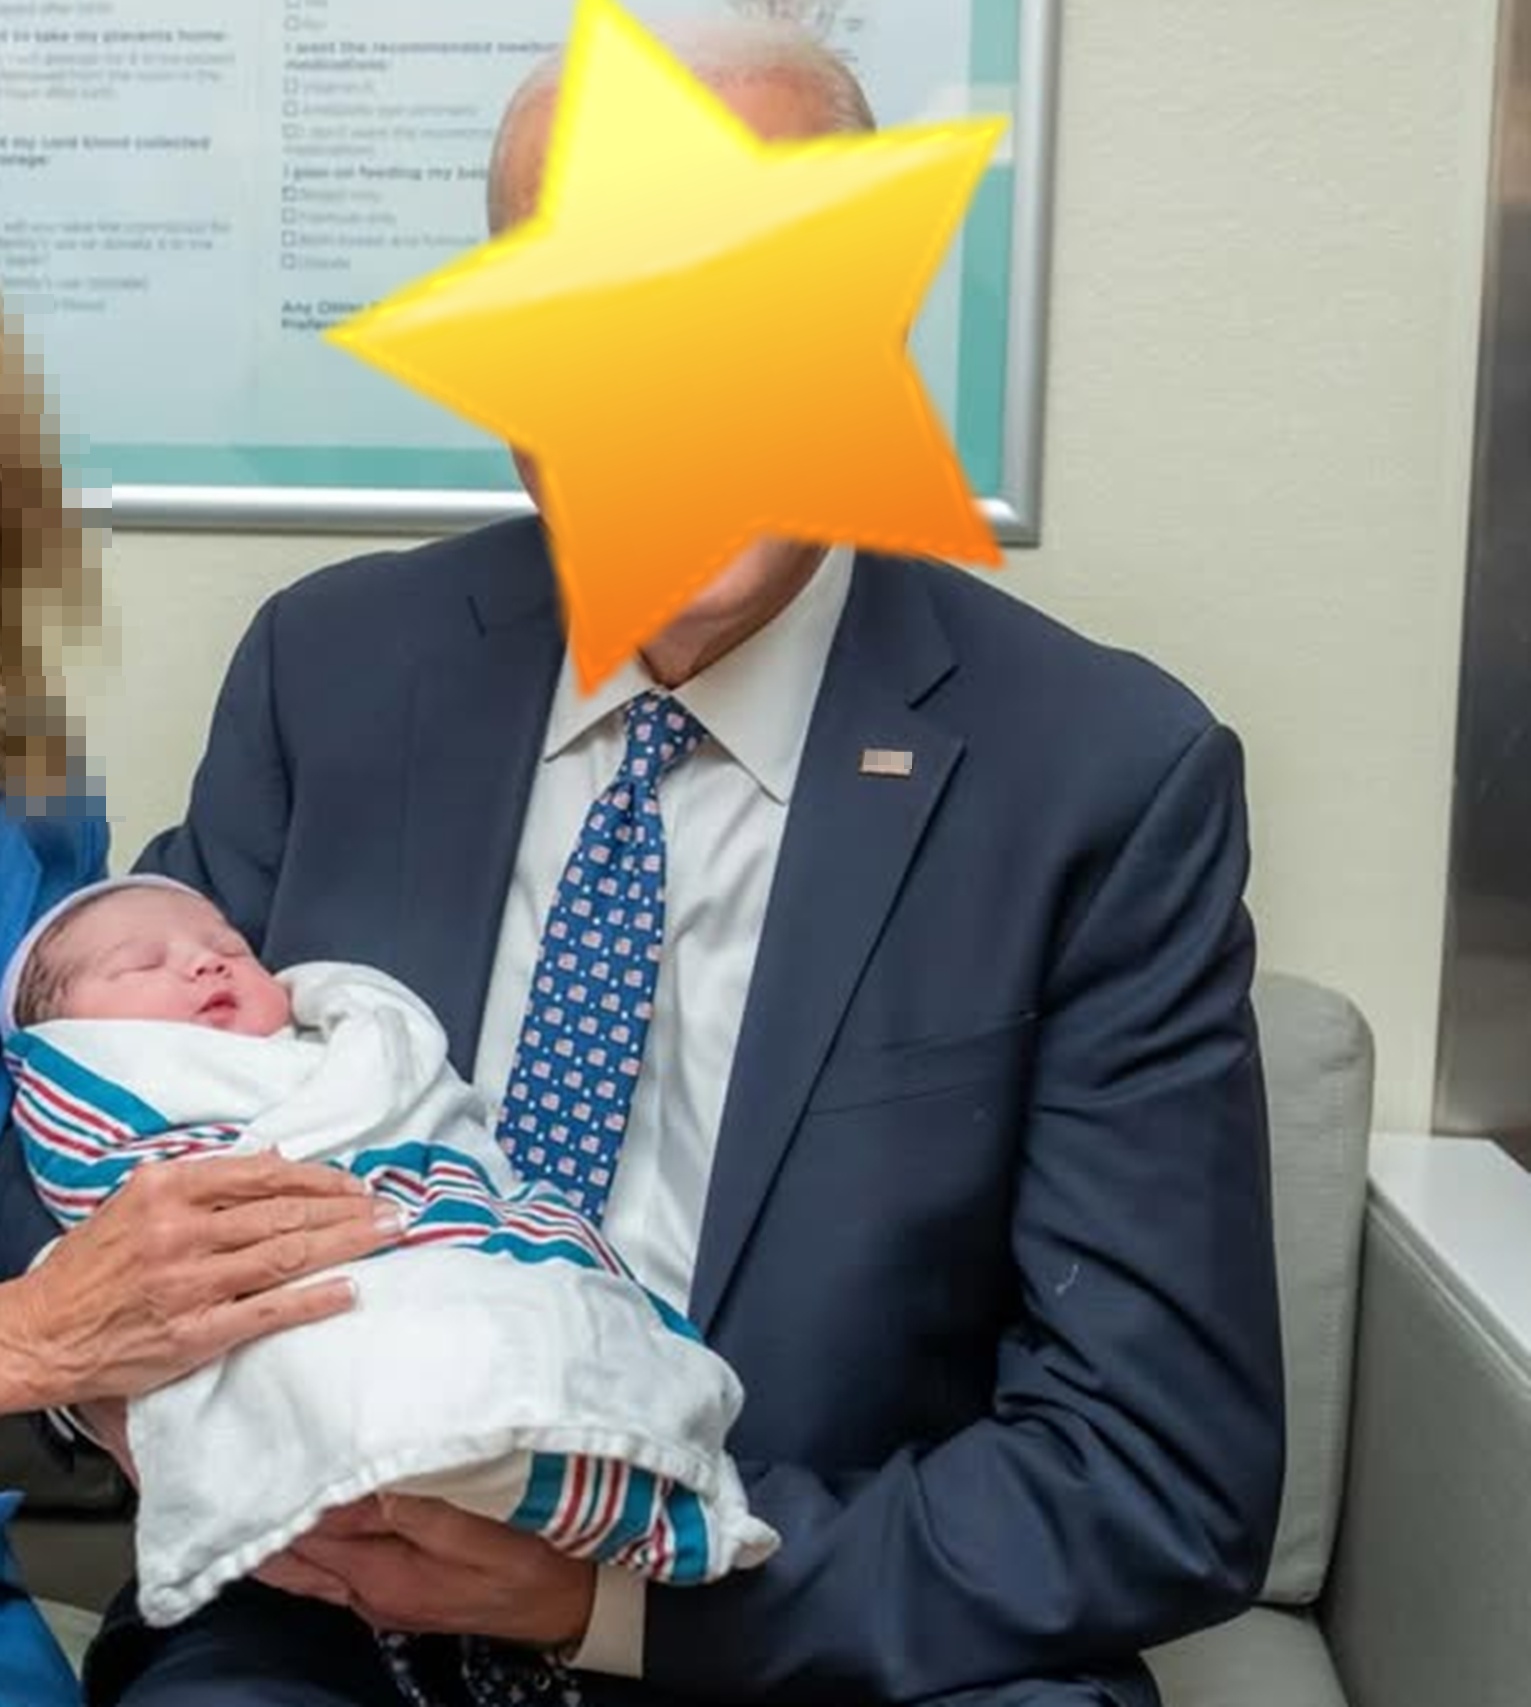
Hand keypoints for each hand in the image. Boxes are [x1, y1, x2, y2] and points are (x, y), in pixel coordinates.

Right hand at [0, 1153, 403, 1410]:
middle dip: (348, 1212)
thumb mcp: (137, 1200)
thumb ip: (204, 1178)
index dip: (321, 1180)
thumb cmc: (91, 1266)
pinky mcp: (193, 1332)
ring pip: (284, 1256)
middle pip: (285, 1214)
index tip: (358, 1186)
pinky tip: (349, 1291)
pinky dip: (313, 1300)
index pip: (264, 1175)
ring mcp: (189, 1283)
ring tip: (387, 1238)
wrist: (38, 1333)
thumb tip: (275, 1158)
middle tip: (394, 1211)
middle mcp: (181, 1230)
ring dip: (346, 1245)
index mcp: (168, 1189)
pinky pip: (266, 1312)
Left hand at [257, 1495, 595, 1648]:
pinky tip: (295, 1533)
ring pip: (308, 1571)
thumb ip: (410, 1511)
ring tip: (246, 1500)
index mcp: (383, 1576)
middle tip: (236, 1472)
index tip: (260, 1453)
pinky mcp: (393, 1595)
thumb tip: (356, 1485)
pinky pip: (331, 1574)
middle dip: (266, 1518)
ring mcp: (378, 1600)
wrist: (560, 1605)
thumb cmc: (524, 1562)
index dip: (285, 1493)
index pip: (312, 1532)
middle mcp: (368, 1595)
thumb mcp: (473, 1532)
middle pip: (296, 1560)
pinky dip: (307, 1552)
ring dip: (279, 1538)